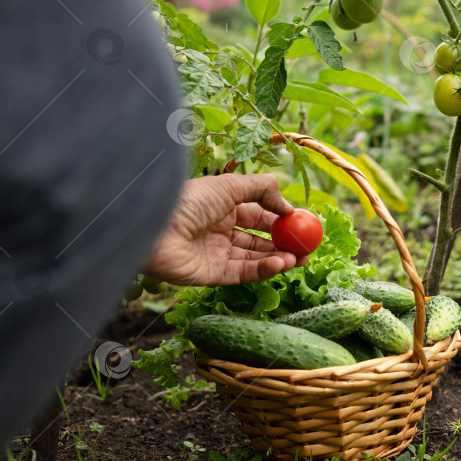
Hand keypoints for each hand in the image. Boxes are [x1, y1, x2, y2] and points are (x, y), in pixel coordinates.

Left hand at [144, 174, 306, 285]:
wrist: (153, 227)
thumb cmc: (189, 200)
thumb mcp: (230, 185)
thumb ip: (263, 189)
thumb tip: (288, 206)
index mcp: (224, 208)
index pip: (259, 216)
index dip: (281, 221)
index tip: (303, 225)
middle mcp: (221, 231)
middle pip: (260, 240)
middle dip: (285, 244)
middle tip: (307, 248)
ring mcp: (217, 254)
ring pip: (255, 258)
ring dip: (279, 258)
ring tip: (299, 258)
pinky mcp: (213, 275)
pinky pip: (244, 273)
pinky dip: (264, 269)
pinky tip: (281, 263)